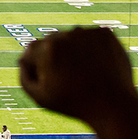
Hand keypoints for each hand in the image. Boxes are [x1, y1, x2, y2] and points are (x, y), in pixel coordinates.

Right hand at [17, 27, 137, 132]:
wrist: (114, 106)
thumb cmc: (74, 104)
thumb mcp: (40, 97)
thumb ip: (24, 76)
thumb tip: (23, 60)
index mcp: (47, 48)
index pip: (32, 50)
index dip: (39, 68)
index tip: (52, 82)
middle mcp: (67, 34)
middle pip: (52, 42)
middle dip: (56, 56)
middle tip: (69, 79)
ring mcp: (88, 32)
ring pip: (73, 38)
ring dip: (75, 50)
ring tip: (85, 73)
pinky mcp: (106, 33)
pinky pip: (92, 37)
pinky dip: (93, 48)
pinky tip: (97, 66)